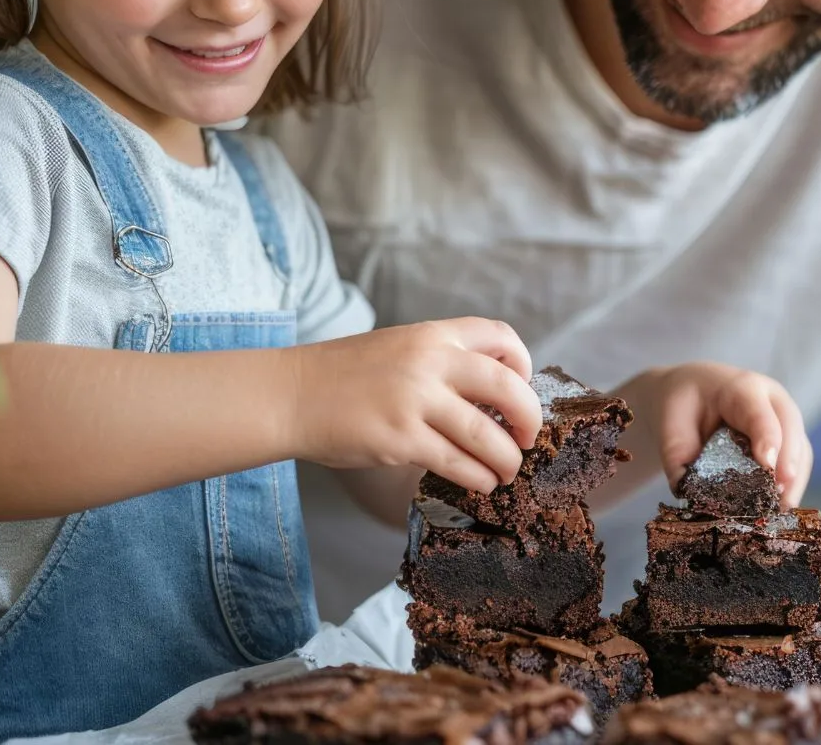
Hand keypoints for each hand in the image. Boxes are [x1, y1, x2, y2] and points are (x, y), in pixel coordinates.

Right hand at [289, 318, 539, 494]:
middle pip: (508, 387)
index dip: (523, 365)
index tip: (522, 388)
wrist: (291, 395)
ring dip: (507, 459)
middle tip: (528, 438)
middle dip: (529, 417)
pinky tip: (481, 484)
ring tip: (507, 471)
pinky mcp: (400, 439)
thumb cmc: (345, 376)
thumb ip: (442, 363)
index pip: (501, 338)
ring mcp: (415, 401)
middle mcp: (430, 362)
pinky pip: (457, 463)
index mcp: (433, 335)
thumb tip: (491, 397)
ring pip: (486, 434)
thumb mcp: (399, 348)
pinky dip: (478, 477)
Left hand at [633, 362, 810, 506]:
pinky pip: (800, 461)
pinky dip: (794, 485)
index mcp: (740, 388)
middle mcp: (771, 398)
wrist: (694, 392)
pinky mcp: (790, 437)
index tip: (767, 466)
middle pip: (789, 427)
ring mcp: (784, 417)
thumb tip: (689, 492)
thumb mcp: (672, 424)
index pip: (758, 412)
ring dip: (795, 480)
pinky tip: (781, 508)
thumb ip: (677, 455)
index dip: (766, 438)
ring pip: (801, 447)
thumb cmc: (684, 406)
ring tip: (781, 511)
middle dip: (788, 462)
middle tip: (779, 495)